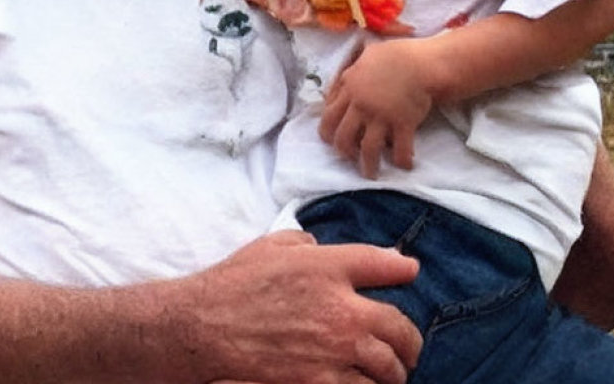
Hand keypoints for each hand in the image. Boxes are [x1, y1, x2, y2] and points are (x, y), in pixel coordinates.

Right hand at [181, 231, 421, 383]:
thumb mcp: (272, 245)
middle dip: (409, 342)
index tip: (410, 272)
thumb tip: (325, 248)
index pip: (384, 264)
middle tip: (408, 349)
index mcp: (330, 269)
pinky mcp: (319, 383)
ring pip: (388, 368)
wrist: (203, 327)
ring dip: (393, 372)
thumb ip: (307, 244)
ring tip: (392, 374)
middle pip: (400, 328)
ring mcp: (334, 352)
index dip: (402, 269)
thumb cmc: (234, 283)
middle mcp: (342, 310)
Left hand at [320, 39, 433, 177]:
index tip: (332, 136)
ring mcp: (381, 117)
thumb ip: (355, 67)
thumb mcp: (368, 54)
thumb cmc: (397, 54)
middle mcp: (361, 105)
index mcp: (350, 88)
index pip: (329, 114)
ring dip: (368, 166)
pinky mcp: (402, 125)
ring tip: (370, 174)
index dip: (328, 129)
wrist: (422, 63)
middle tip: (348, 157)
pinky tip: (405, 165)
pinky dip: (402, 160)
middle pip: (342, 136)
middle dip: (343, 151)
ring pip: (367, 149)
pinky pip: (400, 149)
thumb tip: (347, 75)